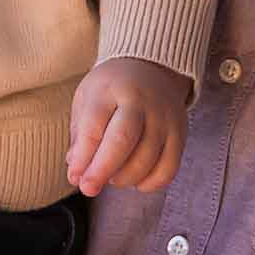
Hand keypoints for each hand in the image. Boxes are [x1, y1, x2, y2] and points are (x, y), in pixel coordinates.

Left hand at [65, 56, 189, 196]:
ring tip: (111, 176)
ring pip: (146, 159)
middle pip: (122, 141)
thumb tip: (77, 172)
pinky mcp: (180, 134)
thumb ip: (81, 135)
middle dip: (102, 171)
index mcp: (112, 88)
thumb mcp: (88, 98)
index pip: (94, 125)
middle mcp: (142, 101)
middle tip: (88, 188)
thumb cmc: (113, 88)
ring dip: (123, 178)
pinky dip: (150, 183)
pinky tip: (135, 180)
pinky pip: (168, 168)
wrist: (152, 67)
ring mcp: (164, 117)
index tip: (75, 176)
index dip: (83, 156)